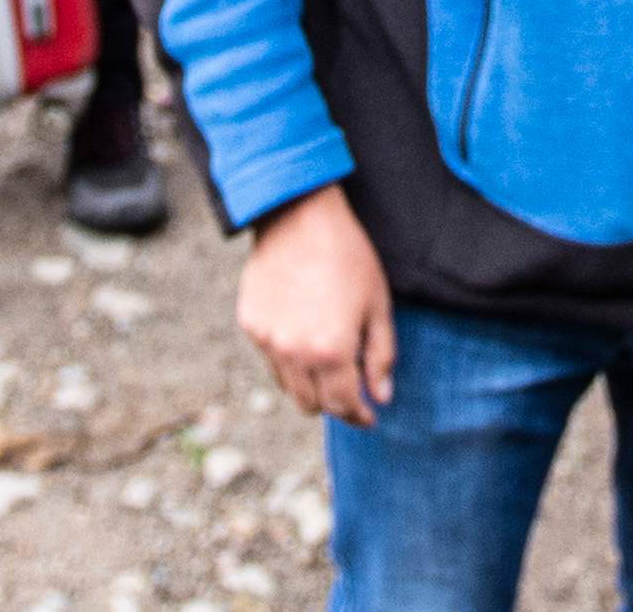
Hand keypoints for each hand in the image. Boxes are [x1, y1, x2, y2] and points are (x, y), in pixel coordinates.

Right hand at [237, 186, 395, 424]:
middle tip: (351, 393)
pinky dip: (288, 360)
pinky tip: (303, 336)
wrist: (299, 216)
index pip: (344, 405)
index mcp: (331, 351)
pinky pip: (271, 358)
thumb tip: (382, 396)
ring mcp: (268, 340)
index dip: (360, 416)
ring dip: (309, 386)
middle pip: (312, 404)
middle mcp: (294, 353)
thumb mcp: (378, 304)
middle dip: (335, 405)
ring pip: (288, 386)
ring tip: (327, 365)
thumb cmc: (348, 256)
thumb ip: (381, 355)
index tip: (370, 415)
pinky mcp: (251, 324)